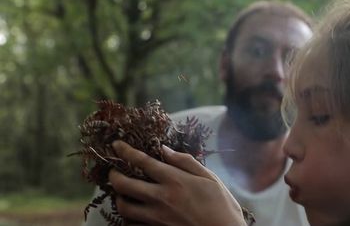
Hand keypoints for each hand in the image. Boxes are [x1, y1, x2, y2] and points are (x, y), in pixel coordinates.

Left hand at [109, 140, 246, 225]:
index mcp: (175, 180)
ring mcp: (156, 218)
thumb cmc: (222, 206)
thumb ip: (186, 162)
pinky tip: (133, 212)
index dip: (125, 151)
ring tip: (123, 193)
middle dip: (114, 175)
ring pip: (123, 207)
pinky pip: (131, 225)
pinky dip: (127, 217)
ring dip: (119, 197)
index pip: (142, 161)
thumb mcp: (210, 178)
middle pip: (124, 184)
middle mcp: (161, 198)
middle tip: (114, 171)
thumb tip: (164, 149)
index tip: (116, 145)